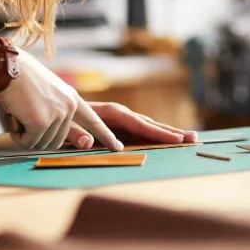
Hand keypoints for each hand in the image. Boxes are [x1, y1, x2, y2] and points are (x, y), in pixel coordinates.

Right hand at [0, 51, 121, 151]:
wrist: (7, 68)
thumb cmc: (22, 81)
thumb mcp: (48, 96)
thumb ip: (61, 116)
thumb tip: (82, 140)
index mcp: (72, 99)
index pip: (95, 121)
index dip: (106, 136)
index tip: (117, 147)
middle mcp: (69, 106)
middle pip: (58, 141)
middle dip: (39, 137)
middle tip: (25, 119)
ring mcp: (57, 114)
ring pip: (43, 144)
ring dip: (27, 136)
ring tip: (20, 114)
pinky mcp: (42, 122)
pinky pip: (29, 142)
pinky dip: (18, 136)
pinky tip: (14, 117)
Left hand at [66, 102, 197, 148]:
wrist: (56, 107)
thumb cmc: (60, 118)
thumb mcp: (63, 127)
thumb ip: (74, 134)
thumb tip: (89, 142)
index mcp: (109, 112)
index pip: (138, 124)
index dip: (157, 132)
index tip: (176, 139)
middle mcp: (119, 113)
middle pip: (149, 123)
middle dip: (171, 131)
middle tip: (193, 138)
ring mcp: (120, 119)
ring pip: (148, 126)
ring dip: (168, 132)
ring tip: (189, 138)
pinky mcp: (119, 125)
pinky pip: (141, 130)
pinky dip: (157, 134)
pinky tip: (169, 139)